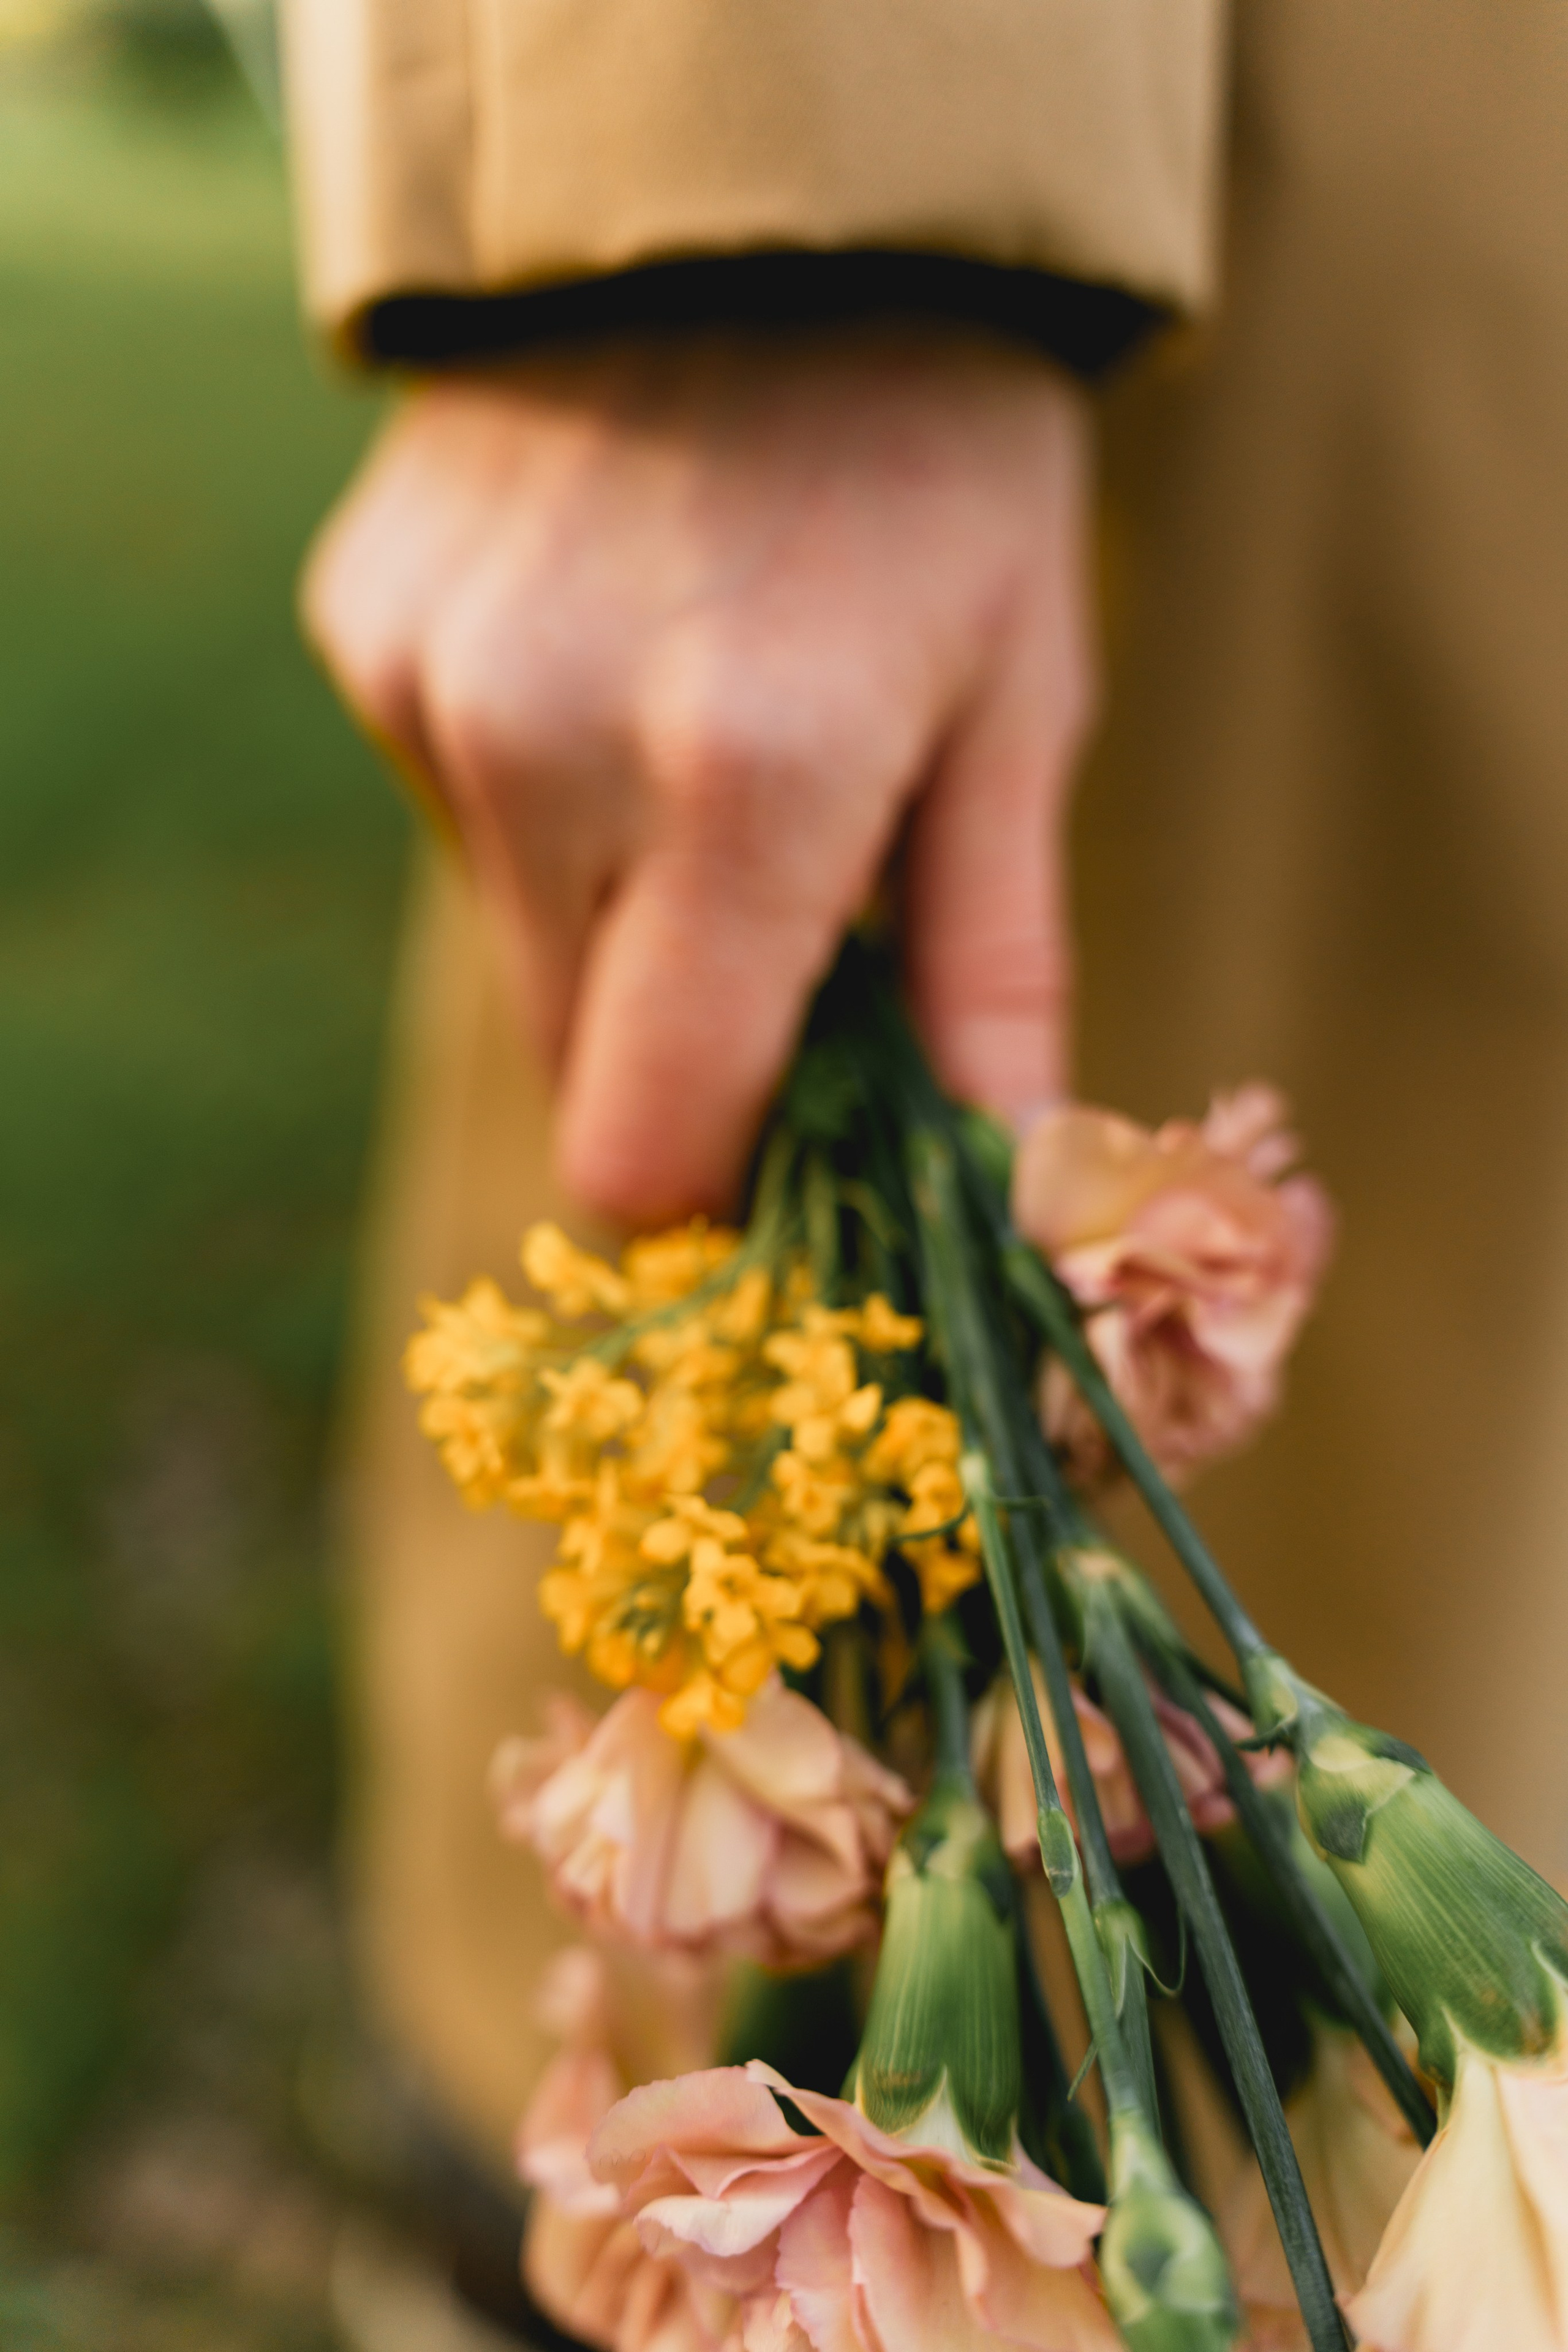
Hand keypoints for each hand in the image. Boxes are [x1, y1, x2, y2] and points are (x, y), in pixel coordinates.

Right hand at [303, 325, 1095, 1223]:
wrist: (751, 196)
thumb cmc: (939, 459)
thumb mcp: (1021, 696)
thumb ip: (992, 961)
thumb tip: (1000, 1185)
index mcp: (752, 777)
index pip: (651, 1139)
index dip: (716, 1193)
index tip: (789, 1163)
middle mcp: (550, 745)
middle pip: (578, 1070)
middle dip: (685, 1054)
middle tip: (789, 940)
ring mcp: (432, 684)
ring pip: (517, 951)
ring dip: (619, 923)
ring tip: (710, 751)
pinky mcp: (365, 634)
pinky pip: (459, 817)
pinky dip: (547, 800)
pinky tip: (620, 663)